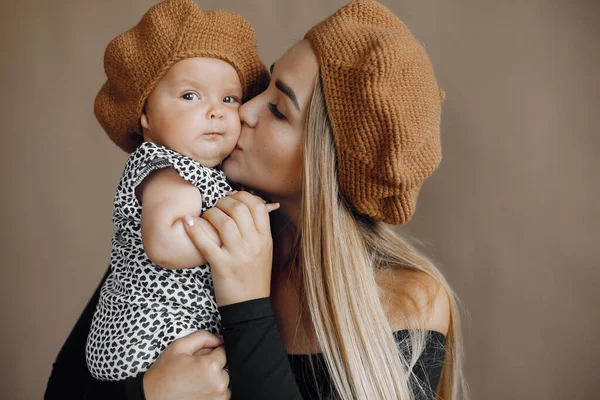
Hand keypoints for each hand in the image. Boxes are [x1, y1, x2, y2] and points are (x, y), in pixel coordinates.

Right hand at [143, 330, 229, 399]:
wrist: (152, 398)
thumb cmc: (163, 374)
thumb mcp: (179, 346)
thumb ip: (203, 337)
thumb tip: (220, 338)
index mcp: (210, 366)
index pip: (224, 350)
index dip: (212, 351)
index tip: (201, 356)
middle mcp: (218, 384)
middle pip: (226, 366)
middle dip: (213, 365)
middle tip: (195, 369)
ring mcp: (218, 398)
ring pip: (225, 381)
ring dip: (214, 379)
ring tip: (195, 381)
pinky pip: (222, 394)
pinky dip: (213, 390)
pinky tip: (197, 390)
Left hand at [182, 191, 278, 305]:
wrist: (249, 306)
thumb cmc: (253, 277)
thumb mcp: (264, 252)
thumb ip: (257, 230)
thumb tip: (243, 205)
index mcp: (265, 239)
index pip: (257, 206)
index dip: (242, 195)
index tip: (231, 196)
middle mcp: (254, 245)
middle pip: (239, 209)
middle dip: (223, 202)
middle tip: (216, 207)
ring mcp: (238, 255)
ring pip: (223, 222)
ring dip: (211, 214)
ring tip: (206, 217)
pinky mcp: (222, 266)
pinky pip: (206, 242)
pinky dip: (194, 229)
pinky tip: (187, 222)